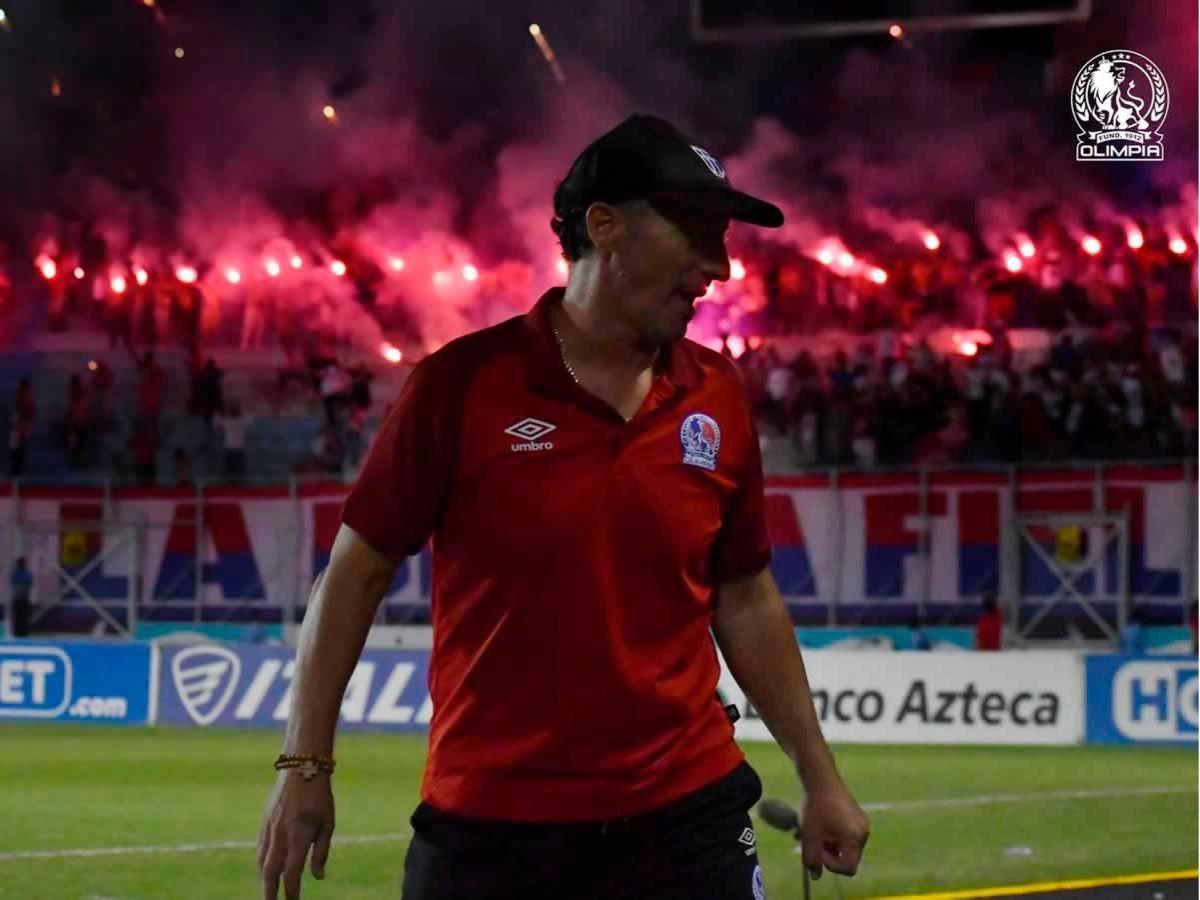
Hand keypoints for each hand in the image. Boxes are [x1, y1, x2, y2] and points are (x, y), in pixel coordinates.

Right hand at [258, 771, 335, 898]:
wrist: (302, 767)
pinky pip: (260, 849)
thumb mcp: (328, 824)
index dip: (292, 892)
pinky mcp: (264, 822)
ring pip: (261, 862)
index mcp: (298, 837)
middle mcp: (280, 835)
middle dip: (269, 893)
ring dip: (264, 880)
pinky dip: (261, 863)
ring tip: (268, 893)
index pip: (292, 873)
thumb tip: (318, 877)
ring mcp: (269, 828)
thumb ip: (321, 852)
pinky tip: (265, 870)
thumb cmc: (320, 796)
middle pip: (270, 873)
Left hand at [799, 778, 868, 879]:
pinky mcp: (856, 814)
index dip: (831, 864)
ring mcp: (861, 822)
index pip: (848, 867)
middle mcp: (863, 832)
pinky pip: (846, 832)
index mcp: (856, 839)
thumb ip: (812, 859)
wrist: (820, 777)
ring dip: (828, 842)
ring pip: (845, 844)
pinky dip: (833, 833)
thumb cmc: (815, 806)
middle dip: (828, 852)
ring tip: (813, 831)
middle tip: (814, 841)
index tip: (817, 850)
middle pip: (847, 856)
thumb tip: (815, 875)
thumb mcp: (810, 836)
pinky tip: (819, 822)